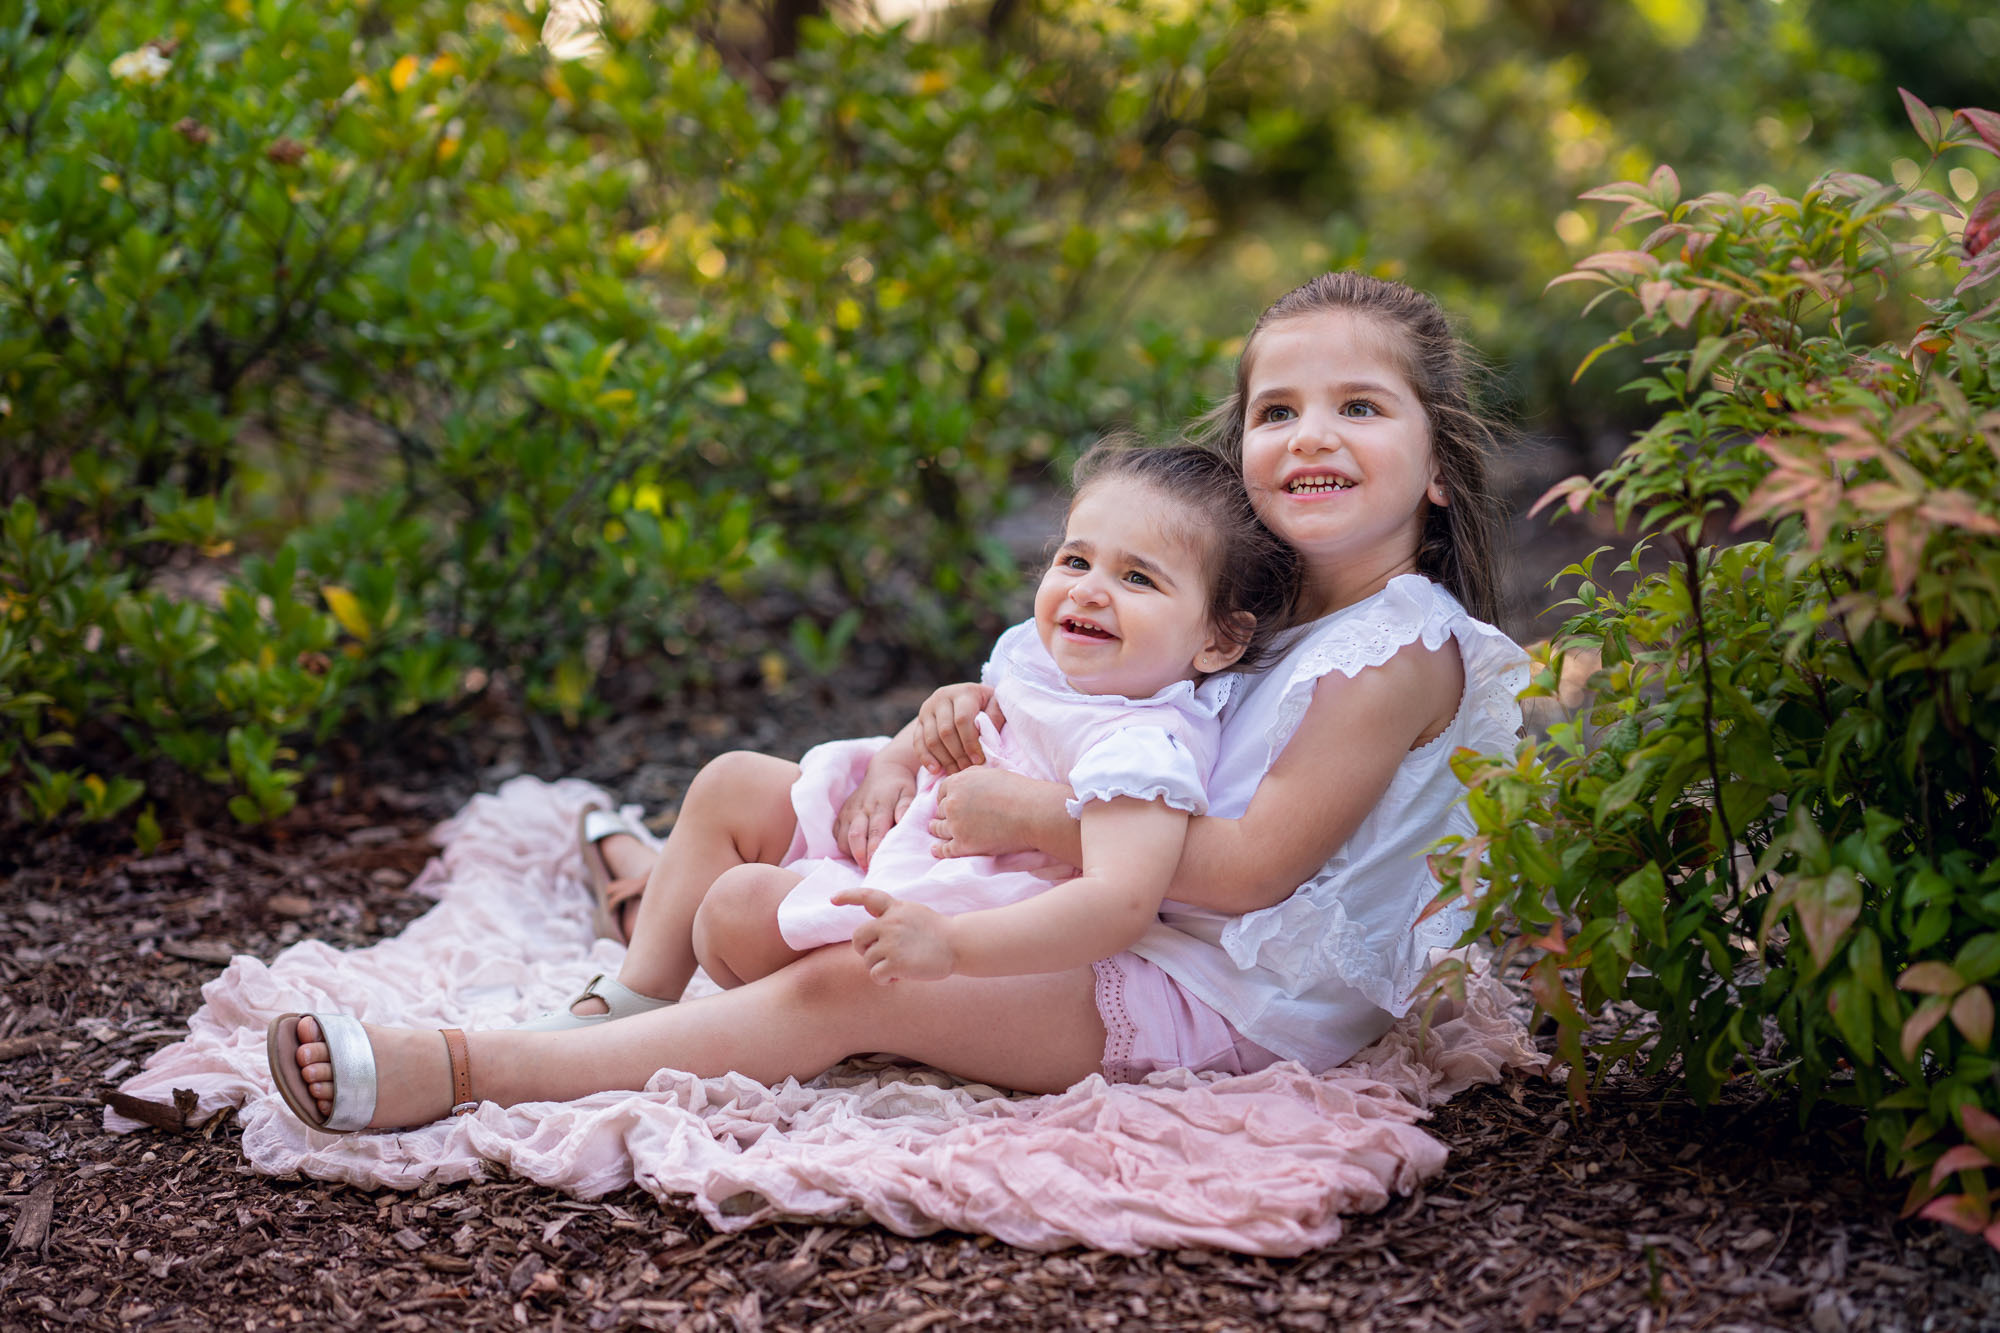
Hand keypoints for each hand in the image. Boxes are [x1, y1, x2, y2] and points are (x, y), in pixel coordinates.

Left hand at [832, 887, 954, 982]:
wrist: (958, 943)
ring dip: (879, 967)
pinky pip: (875, 974)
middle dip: (864, 949)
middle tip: (881, 957)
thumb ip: (893, 914)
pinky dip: (884, 980)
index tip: (833, 899)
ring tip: (900, 967)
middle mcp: (889, 922)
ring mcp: (891, 942)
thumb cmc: (938, 932)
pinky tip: (899, 977)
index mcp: (895, 908)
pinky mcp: (894, 962)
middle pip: (858, 937)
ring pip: (867, 960)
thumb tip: (870, 915)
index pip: (868, 896)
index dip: (848, 896)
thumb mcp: (914, 913)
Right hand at [834, 758, 916, 869]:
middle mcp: (862, 808)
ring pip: (843, 837)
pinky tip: (853, 852)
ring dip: (850, 853)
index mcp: (880, 805)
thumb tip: (903, 821)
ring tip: (861, 864)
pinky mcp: (842, 813)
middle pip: (856, 835)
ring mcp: (849, 810)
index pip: (876, 830)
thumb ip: (906, 808)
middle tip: (868, 869)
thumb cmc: (900, 786)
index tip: (877, 863)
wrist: (885, 769)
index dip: (874, 848)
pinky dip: (842, 845)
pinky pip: (836, 833)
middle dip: (860, 855)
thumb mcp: (909, 793)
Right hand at [914, 683, 1004, 775]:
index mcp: (963, 693)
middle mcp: (942, 697)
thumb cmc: (986, 704)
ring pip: (931, 739)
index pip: (962, 720)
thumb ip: (996, 716)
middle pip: (945, 731)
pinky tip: (936, 770)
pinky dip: (926, 758)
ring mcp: (928, 708)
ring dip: (944, 759)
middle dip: (958, 754)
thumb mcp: (996, 704)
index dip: (970, 742)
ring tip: (956, 772)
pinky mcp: (919, 720)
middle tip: (967, 769)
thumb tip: (988, 735)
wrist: (966, 697)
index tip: (978, 760)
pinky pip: (918, 742)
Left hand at [929, 766, 1048, 858]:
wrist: (1032, 813)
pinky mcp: (963, 845)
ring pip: (939, 828)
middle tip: (946, 818)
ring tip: (936, 831)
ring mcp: (956, 825)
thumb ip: (972, 776)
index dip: (946, 798)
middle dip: (945, 813)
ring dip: (937, 829)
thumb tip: (963, 781)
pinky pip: (945, 849)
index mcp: (958, 783)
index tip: (950, 804)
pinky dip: (939, 850)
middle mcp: (952, 803)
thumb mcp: (991, 773)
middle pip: (941, 810)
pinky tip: (936, 850)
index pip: (942, 792)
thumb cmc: (1018, 791)